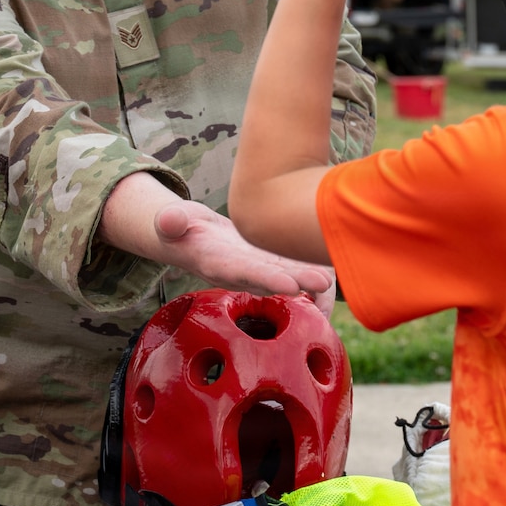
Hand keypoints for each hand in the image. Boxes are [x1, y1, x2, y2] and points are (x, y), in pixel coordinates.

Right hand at [105, 173, 334, 309]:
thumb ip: (171, 222)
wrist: (188, 238)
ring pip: (287, 275)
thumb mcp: (170, 222)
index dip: (264, 278)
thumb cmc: (178, 228)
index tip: (287, 285)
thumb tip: (168, 220)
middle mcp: (241, 272)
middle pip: (272, 278)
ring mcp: (256, 267)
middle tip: (324, 282)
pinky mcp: (267, 260)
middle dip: (298, 281)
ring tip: (337, 278)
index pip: (242, 273)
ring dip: (311, 278)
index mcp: (217, 264)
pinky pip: (292, 265)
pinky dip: (311, 267)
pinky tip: (335, 266)